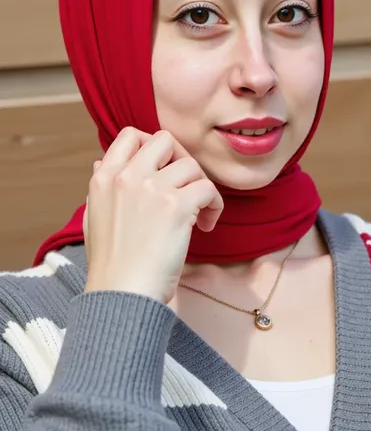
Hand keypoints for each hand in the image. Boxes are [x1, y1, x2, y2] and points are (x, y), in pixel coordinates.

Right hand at [83, 127, 222, 303]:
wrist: (121, 295)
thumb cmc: (111, 264)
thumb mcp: (94, 218)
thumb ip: (101, 187)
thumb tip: (101, 161)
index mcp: (104, 178)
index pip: (130, 135)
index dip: (151, 146)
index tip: (162, 168)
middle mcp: (127, 176)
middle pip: (165, 140)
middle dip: (180, 160)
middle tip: (186, 186)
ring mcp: (152, 188)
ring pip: (191, 165)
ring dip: (200, 187)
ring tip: (199, 214)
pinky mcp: (177, 206)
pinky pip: (209, 189)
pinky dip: (214, 206)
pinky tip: (206, 226)